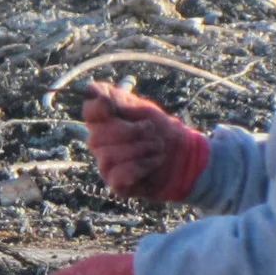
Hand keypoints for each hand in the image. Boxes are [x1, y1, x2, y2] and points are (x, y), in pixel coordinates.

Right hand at [81, 80, 209, 201]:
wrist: (186, 157)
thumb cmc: (163, 132)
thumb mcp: (145, 111)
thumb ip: (120, 101)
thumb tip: (92, 90)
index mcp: (105, 122)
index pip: (89, 112)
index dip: (98, 108)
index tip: (111, 106)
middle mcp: (100, 143)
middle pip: (99, 135)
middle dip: (132, 132)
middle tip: (151, 132)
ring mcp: (106, 164)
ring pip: (110, 155)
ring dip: (142, 149)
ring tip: (157, 149)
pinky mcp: (116, 183)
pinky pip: (119, 175)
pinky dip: (142, 167)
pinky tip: (153, 163)